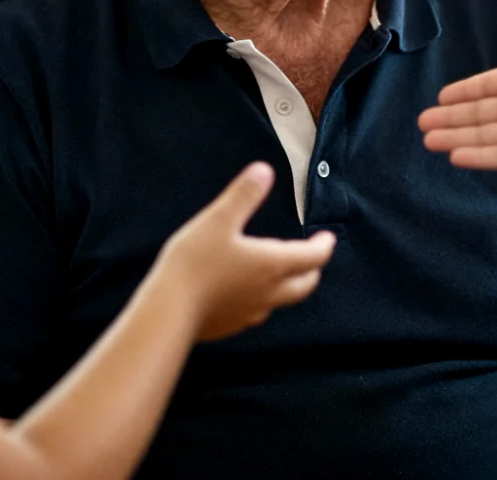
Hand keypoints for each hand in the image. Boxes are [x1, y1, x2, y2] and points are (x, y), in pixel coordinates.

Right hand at [152, 162, 336, 341]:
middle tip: (313, 258)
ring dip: (287, 285)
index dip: (323, 246)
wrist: (168, 311)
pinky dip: (261, 299)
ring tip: (280, 272)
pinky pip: (255, 312)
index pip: (312, 257)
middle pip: (304, 284)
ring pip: (280, 300)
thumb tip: (264, 170)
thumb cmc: (194, 263)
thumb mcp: (218, 219)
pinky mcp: (231, 325)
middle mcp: (268, 293)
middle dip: (312, 269)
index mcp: (271, 265)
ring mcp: (250, 313)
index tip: (327, 238)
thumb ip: (244, 195)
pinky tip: (245, 293)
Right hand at [418, 0, 496, 168]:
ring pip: (483, 135)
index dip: (463, 92)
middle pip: (479, 113)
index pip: (488, 87)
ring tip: (427, 140)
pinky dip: (476, 155)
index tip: (440, 97)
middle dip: (450, 117)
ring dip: (455, 137)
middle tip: (422, 122)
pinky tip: (453, 155)